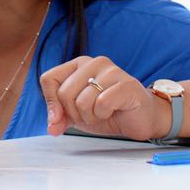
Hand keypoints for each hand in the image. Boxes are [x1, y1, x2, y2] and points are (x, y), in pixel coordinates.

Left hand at [40, 56, 169, 140]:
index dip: (51, 103)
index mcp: (78, 65)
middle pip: (64, 93)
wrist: (140, 118)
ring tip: (102, 113)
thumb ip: (61, 118)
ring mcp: (111, 71)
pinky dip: (103, 115)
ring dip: (90, 117)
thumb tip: (52, 126)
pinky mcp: (126, 84)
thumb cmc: (108, 111)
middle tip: (89, 116)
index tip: (59, 119)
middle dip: (74, 114)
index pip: (49, 78)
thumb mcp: (77, 115)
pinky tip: (112, 112)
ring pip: (82, 100)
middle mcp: (93, 62)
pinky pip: (101, 104)